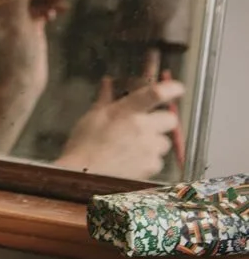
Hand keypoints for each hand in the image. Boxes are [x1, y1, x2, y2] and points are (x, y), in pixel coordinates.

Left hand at [0, 0, 53, 92]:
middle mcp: (4, 18)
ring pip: (32, 4)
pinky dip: (49, 10)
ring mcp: (18, 25)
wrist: (23, 83)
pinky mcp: (31, 32)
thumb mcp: (18, 25)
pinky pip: (39, 14)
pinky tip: (58, 12)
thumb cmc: (17, 56)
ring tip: (63, 1)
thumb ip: (19, 0)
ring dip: (47, 0)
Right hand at [56, 77, 182, 180]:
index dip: (171, 88)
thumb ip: (106, 99)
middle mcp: (142, 127)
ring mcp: (149, 148)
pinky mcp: (151, 166)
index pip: (156, 93)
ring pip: (164, 141)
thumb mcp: (92, 117)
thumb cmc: (84, 146)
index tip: (177, 88)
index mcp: (126, 111)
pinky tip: (131, 161)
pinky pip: (158, 160)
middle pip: (170, 119)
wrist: (81, 175)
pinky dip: (148, 160)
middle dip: (161, 122)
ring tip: (133, 147)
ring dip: (154, 142)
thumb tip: (108, 82)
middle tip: (146, 126)